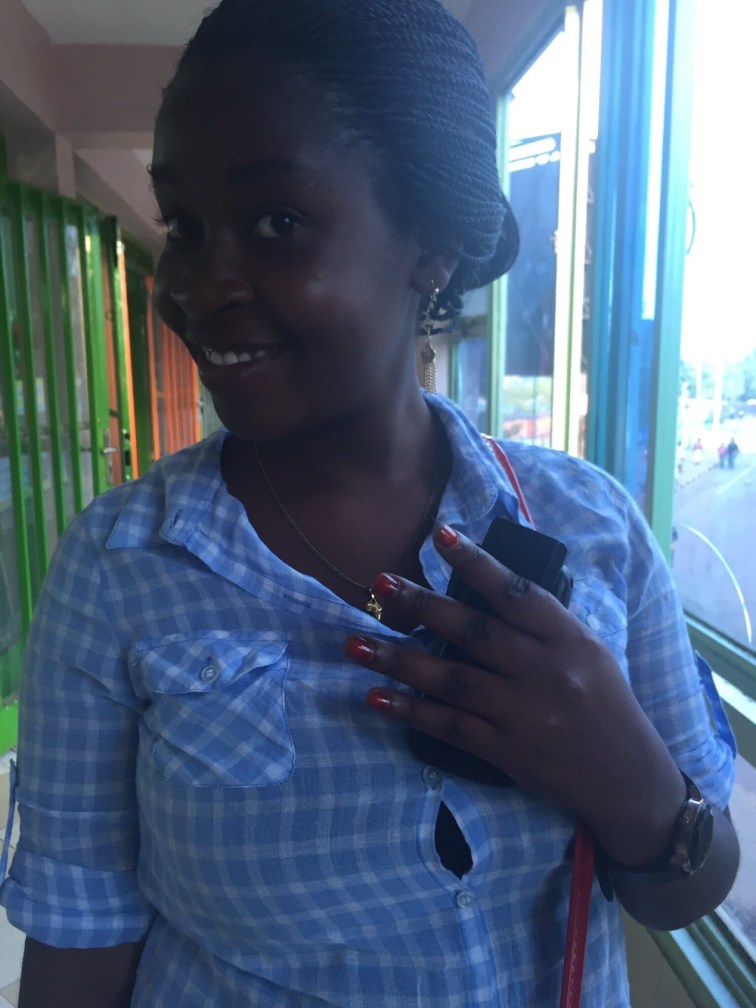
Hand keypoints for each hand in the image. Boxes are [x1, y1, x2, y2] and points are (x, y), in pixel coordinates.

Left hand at [344, 525, 685, 865]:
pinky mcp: (506, 751)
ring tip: (354, 644)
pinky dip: (410, 710)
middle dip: (422, 605)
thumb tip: (484, 586)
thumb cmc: (606, 705)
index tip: (441, 534)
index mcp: (570, 640)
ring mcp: (524, 714)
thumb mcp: (589, 653)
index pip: (517, 592)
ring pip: (451, 678)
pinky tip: (376, 697)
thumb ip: (542, 624)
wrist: (629, 781)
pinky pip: (449, 726)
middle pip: (474, 631)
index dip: (477, 563)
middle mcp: (546, 672)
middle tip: (380, 584)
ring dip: (398, 659)